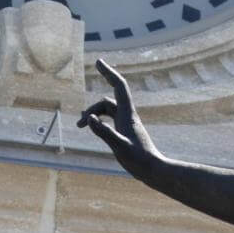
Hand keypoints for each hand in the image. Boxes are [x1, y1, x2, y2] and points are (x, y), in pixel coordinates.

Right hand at [77, 59, 163, 175]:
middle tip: (80, 122)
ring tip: (80, 126)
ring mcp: (127, 123)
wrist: (153, 171)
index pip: (119, 86)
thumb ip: (104, 133)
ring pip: (107, 110)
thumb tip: (89, 118)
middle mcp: (127, 115)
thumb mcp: (119, 147)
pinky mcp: (125, 131)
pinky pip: (110, 119)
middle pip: (108, 100)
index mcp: (127, 114)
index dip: (109, 72)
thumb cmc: (138, 160)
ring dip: (93, 114)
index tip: (98, 61)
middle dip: (93, 105)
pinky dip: (99, 120)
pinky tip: (92, 127)